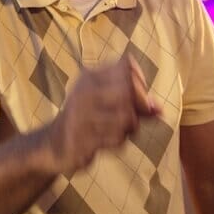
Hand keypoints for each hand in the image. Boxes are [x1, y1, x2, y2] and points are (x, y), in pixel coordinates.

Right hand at [47, 57, 160, 174]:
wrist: (53, 144)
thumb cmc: (88, 120)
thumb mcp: (110, 105)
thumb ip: (137, 105)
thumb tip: (160, 109)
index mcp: (90, 77)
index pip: (126, 69)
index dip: (140, 84)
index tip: (138, 98)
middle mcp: (83, 92)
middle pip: (127, 92)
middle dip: (138, 108)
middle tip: (133, 120)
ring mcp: (80, 116)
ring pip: (125, 117)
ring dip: (130, 128)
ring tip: (121, 131)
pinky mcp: (81, 139)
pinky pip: (115, 139)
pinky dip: (119, 142)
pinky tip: (109, 142)